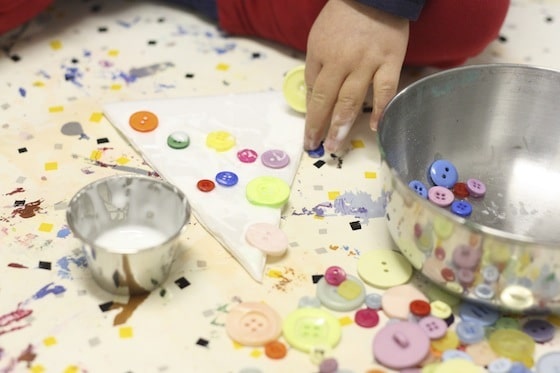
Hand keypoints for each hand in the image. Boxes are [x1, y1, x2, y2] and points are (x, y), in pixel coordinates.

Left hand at [304, 0, 408, 151]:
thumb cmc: (343, 18)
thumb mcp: (319, 39)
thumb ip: (317, 67)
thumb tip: (316, 98)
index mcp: (321, 55)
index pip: (313, 92)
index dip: (310, 117)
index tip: (308, 136)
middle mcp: (341, 62)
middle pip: (327, 101)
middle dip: (320, 127)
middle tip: (317, 148)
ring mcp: (367, 63)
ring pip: (351, 101)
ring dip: (341, 126)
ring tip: (335, 147)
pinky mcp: (390, 61)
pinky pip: (385, 90)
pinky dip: (380, 110)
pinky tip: (374, 127)